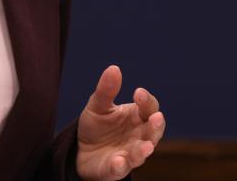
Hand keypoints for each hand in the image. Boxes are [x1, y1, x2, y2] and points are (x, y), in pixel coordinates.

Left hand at [76, 65, 165, 179]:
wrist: (80, 150)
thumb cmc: (97, 126)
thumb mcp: (98, 105)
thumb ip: (106, 90)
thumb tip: (114, 68)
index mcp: (136, 118)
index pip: (149, 108)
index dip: (147, 101)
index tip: (138, 93)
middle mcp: (138, 137)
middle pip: (153, 132)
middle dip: (156, 126)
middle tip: (156, 118)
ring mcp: (129, 154)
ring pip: (141, 153)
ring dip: (143, 150)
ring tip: (146, 146)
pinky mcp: (115, 169)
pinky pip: (120, 168)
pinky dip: (121, 166)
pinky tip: (119, 161)